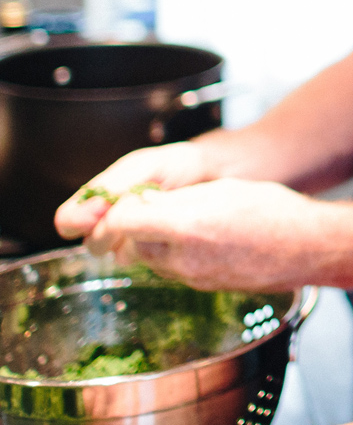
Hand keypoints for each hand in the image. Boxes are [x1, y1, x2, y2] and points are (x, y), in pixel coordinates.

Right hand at [55, 141, 214, 240]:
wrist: (212, 176)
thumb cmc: (178, 165)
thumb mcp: (148, 164)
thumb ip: (120, 180)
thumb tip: (97, 202)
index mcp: (100, 197)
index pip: (68, 220)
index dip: (77, 220)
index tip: (100, 211)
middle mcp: (110, 221)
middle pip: (90, 243)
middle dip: (107, 233)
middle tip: (133, 218)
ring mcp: (130, 237)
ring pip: (114, 254)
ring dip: (131, 241)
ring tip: (157, 220)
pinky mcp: (152, 250)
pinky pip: (141, 259)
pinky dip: (151, 248)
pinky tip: (168, 232)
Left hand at [84, 179, 324, 290]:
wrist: (310, 248)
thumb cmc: (274, 212)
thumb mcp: (221, 190)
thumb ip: (176, 199)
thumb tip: (139, 206)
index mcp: (185, 226)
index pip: (122, 221)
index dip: (115, 209)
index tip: (121, 200)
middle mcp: (183, 259)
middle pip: (131, 243)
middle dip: (133, 225)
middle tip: (148, 205)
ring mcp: (193, 278)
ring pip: (151, 258)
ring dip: (153, 240)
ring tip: (181, 219)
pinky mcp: (204, 288)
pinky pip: (174, 269)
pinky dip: (175, 253)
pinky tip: (201, 237)